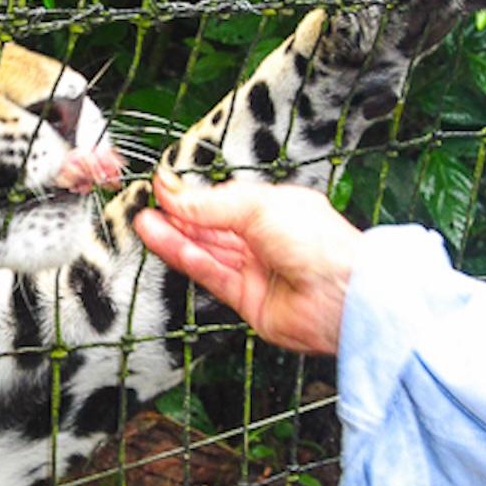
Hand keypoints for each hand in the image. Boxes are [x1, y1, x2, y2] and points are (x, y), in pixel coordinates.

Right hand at [133, 171, 362, 354]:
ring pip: (207, 250)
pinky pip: (210, 274)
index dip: (195, 195)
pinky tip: (163, 242)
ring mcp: (256, 270)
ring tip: (145, 223)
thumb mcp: (259, 207)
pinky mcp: (246, 299)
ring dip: (174, 236)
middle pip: (213, 226)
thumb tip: (173, 191)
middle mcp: (266, 239)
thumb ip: (210, 205)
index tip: (164, 186)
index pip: (226, 200)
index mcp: (278, 209)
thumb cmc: (320, 244)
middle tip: (147, 204)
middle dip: (179, 215)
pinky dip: (185, 257)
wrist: (341, 296)